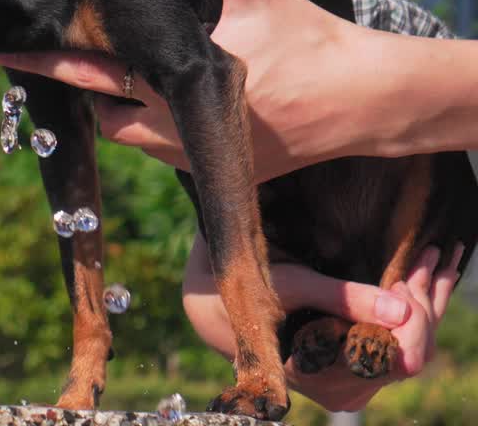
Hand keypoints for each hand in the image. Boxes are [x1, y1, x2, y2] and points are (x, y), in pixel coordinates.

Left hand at [0, 0, 370, 182]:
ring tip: (117, 73)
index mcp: (174, 79)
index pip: (90, 71)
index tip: (4, 46)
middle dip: (83, 86)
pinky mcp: (214, 171)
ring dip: (119, 108)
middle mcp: (174, 128)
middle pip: (100, 111)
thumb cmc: (308, 37)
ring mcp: (193, 155)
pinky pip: (162, 151)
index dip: (46, 58)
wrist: (362, 101)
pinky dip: (152, 127)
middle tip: (61, 57)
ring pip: (127, 136)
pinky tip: (158, 98)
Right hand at [183, 236, 463, 411]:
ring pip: (414, 349)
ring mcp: (354, 384)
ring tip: (428, 260)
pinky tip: (417, 278)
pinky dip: (414, 312)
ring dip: (422, 305)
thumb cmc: (246, 294)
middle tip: (427, 258)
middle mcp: (344, 391)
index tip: (406, 275)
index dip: (409, 316)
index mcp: (324, 376)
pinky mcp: (359, 371)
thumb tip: (399, 308)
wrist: (220, 310)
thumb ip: (341, 297)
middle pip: (411, 354)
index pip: (395, 357)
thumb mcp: (289, 286)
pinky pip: (405, 346)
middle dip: (421, 305)